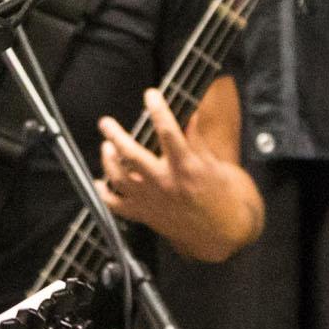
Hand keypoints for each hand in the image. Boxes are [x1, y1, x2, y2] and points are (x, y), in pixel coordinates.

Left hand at [97, 89, 231, 251]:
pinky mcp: (147, 216)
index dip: (158, 109)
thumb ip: (196, 141)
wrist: (227, 234)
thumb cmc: (227, 199)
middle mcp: (166, 184)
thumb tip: (188, 116)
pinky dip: (105, 193)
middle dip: (115, 135)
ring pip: (119, 178)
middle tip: (106, 123)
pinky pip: (117, 206)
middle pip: (131, 154)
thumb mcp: (217, 165)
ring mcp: (153, 201)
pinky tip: (101, 182)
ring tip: (106, 147)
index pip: (168, 131)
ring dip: (108, 160)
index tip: (151, 95)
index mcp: (187, 168)